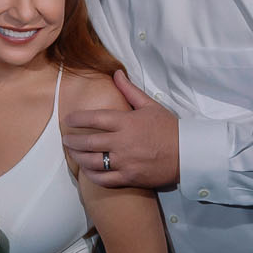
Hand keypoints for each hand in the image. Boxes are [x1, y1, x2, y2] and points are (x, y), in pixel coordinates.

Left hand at [63, 71, 179, 190]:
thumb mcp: (150, 105)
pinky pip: (104, 179)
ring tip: (72, 154)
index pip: (94, 119)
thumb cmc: (169, 128)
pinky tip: (86, 170)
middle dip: (72, 141)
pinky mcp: (129, 178)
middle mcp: (122, 142)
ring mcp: (125, 162)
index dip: (77, 119)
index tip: (68, 120)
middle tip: (65, 139)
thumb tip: (116, 73)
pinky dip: (91, 175)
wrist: (187, 153)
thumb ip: (129, 90)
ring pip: (92, 162)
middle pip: (88, 142)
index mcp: (126, 122)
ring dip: (78, 158)